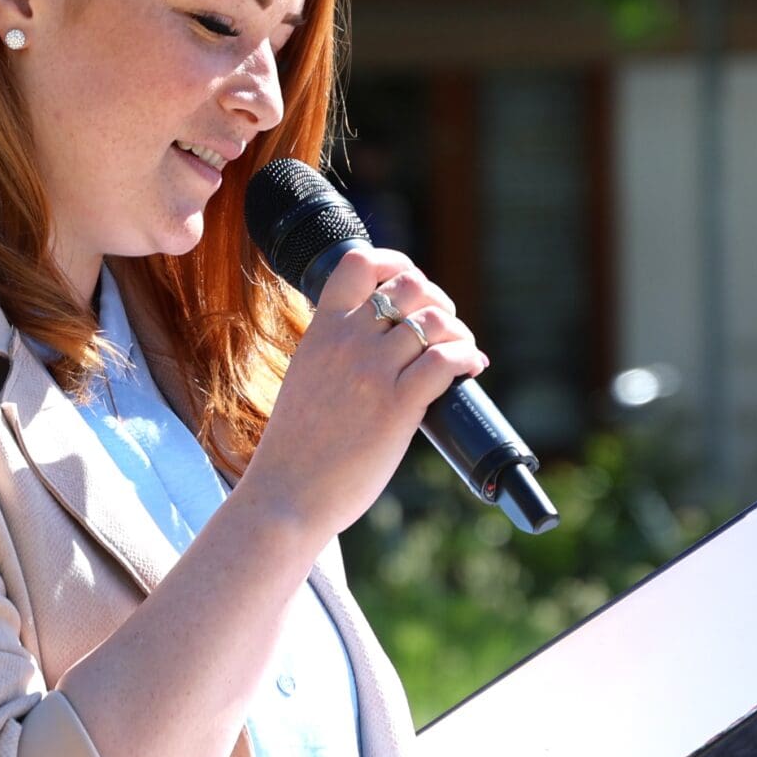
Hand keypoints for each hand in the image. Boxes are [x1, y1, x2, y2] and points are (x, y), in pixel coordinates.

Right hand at [239, 247, 487, 539]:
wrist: (287, 494)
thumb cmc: (296, 448)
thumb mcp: (306, 379)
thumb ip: (335, 352)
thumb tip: (382, 341)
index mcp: (321, 332)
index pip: (359, 263)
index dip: (394, 262)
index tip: (407, 281)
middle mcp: (347, 343)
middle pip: (409, 286)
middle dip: (436, 299)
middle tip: (443, 326)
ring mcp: (373, 373)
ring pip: (433, 321)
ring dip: (458, 331)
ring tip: (462, 351)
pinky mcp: (397, 407)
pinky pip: (445, 361)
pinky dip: (465, 357)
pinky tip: (469, 369)